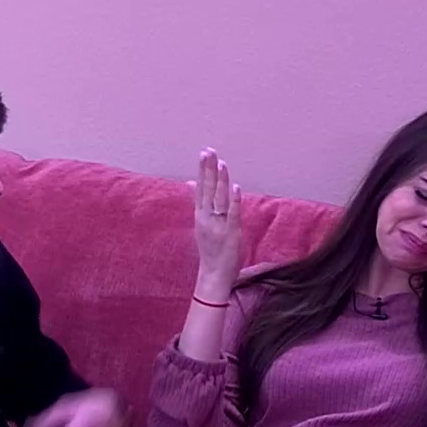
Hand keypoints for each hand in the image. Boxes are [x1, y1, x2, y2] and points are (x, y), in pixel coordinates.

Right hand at [189, 148, 243, 290]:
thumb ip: (198, 202)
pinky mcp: (231, 232)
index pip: (200, 188)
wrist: (213, 275)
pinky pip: (232, 213)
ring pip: (219, 199)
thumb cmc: (210, 249)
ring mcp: (218, 225)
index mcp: (200, 215)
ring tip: (221, 163)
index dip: (202, 170)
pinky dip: (234, 200)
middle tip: (210, 151)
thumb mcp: (201, 224)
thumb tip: (191, 183)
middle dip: (209, 170)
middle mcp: (206, 218)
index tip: (204, 154)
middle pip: (207, 190)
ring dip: (220, 180)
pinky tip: (235, 187)